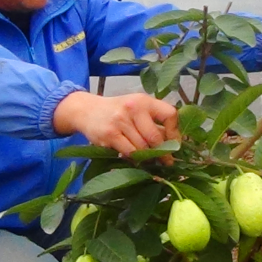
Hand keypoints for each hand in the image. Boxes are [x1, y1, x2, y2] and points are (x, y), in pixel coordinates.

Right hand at [54, 92, 179, 161]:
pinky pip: (129, 152)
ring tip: (148, 159)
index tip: (174, 144)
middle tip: (166, 161)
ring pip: (143, 147)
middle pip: (156, 137)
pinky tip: (133, 157)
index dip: (175, 133)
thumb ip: (153, 121)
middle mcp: (133, 108)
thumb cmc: (118, 111)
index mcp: (144, 101)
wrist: (86, 110)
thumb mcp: (136, 108)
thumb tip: (174, 144)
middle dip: (162, 152)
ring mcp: (120, 121)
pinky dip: (134, 158)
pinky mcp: (109, 134)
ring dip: (147, 157)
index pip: (170, 115)